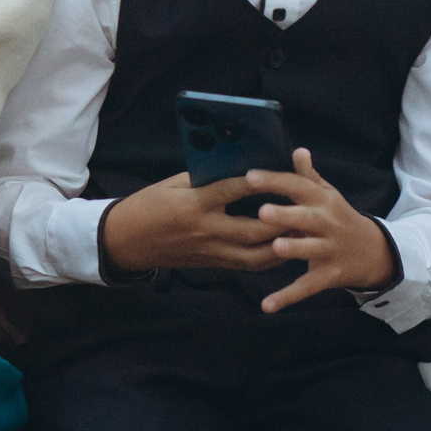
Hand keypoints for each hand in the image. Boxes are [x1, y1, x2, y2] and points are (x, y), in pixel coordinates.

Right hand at [99, 171, 289, 276]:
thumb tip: (233, 166)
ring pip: (255, 256)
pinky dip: (267, 257)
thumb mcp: (173, 184)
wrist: (127, 241)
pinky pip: (247, 264)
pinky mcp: (212, 264)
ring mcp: (210, 251)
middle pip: (252, 231)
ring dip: (281, 246)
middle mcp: (206, 231)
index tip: (279, 170)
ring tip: (300, 232)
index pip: (231, 191)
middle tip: (303, 208)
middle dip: (280, 222)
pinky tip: (283, 246)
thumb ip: (204, 178)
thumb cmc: (149, 205)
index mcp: (194, 205)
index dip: (257, 181)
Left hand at [245, 148, 401, 313]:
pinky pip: (307, 287)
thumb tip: (297, 149)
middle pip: (306, 217)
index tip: (249, 177)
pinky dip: (287, 297)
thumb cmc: (340, 217)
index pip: (297, 186)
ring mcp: (330, 250)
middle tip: (262, 212)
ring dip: (295, 249)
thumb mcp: (328, 195)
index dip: (275, 181)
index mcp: (322, 200)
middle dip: (286, 215)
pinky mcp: (330, 275)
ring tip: (276, 247)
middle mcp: (327, 223)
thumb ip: (308, 176)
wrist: (376, 251)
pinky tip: (266, 306)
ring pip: (310, 250)